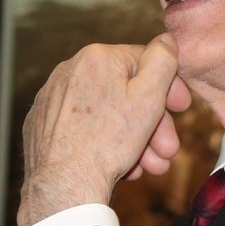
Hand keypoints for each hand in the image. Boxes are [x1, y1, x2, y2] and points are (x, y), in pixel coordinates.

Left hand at [19, 34, 190, 225]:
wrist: (63, 185)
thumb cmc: (106, 142)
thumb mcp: (149, 96)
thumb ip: (162, 61)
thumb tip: (166, 40)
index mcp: (97, 57)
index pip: (144, 62)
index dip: (169, 87)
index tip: (181, 109)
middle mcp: (70, 71)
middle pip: (125, 93)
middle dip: (153, 123)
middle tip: (168, 150)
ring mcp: (52, 99)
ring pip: (107, 114)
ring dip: (134, 139)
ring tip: (149, 165)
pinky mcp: (43, 125)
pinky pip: (84, 129)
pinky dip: (105, 144)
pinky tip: (121, 166)